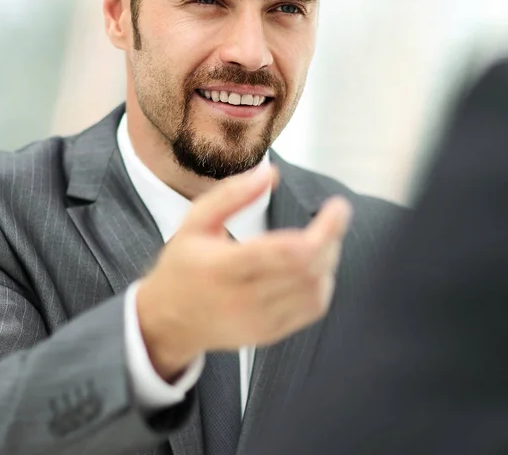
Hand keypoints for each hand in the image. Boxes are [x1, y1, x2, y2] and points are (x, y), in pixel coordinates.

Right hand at [136, 165, 351, 380]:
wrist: (169, 323)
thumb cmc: (183, 266)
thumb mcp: (195, 221)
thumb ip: (231, 195)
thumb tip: (271, 173)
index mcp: (223, 267)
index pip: (289, 251)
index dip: (324, 229)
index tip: (338, 207)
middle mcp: (244, 299)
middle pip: (309, 270)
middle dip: (332, 239)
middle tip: (334, 217)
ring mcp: (259, 320)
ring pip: (315, 290)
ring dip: (329, 260)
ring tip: (323, 238)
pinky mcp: (270, 333)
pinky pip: (311, 309)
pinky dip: (323, 282)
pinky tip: (314, 265)